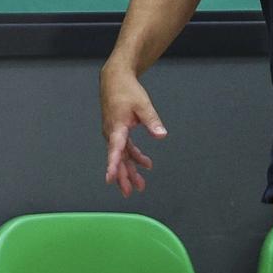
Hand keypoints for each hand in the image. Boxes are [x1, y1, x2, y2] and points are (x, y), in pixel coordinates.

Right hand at [100, 65, 166, 196]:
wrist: (115, 80)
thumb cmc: (126, 91)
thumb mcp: (143, 105)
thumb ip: (152, 121)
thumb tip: (161, 135)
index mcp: (116, 128)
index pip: (114, 150)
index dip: (112, 166)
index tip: (110, 179)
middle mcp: (112, 134)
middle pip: (117, 159)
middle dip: (123, 177)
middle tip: (130, 192)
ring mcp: (114, 133)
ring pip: (121, 156)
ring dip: (130, 170)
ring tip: (140, 185)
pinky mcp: (118, 132)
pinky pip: (125, 149)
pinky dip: (134, 157)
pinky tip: (145, 163)